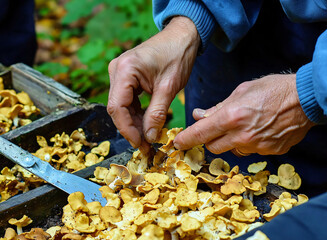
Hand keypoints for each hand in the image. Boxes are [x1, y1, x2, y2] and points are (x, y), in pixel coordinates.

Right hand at [107, 17, 199, 150]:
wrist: (182, 37)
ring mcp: (120, 73)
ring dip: (134, 123)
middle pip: (117, 108)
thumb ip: (157, 113)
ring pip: (122, 106)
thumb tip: (149, 137)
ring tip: (148, 139)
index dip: (127, 129)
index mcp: (124, 70)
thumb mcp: (169, 87)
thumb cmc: (177, 55)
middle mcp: (117, 70)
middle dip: (131, 129)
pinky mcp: (127, 77)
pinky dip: (137, 114)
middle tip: (145, 147)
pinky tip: (147, 125)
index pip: (117, 107)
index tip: (140, 144)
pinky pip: (128, 100)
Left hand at [173, 74, 315, 155]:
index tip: (177, 143)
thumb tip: (200, 115)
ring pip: (232, 150)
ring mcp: (257, 147)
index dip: (186, 140)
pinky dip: (248, 143)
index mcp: (232, 117)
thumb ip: (218, 107)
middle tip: (215, 127)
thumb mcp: (241, 91)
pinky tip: (258, 130)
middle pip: (213, 146)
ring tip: (243, 124)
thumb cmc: (272, 89)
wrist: (306, 98)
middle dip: (209, 138)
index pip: (200, 134)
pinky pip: (250, 151)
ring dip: (229, 141)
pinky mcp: (269, 152)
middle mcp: (242, 136)